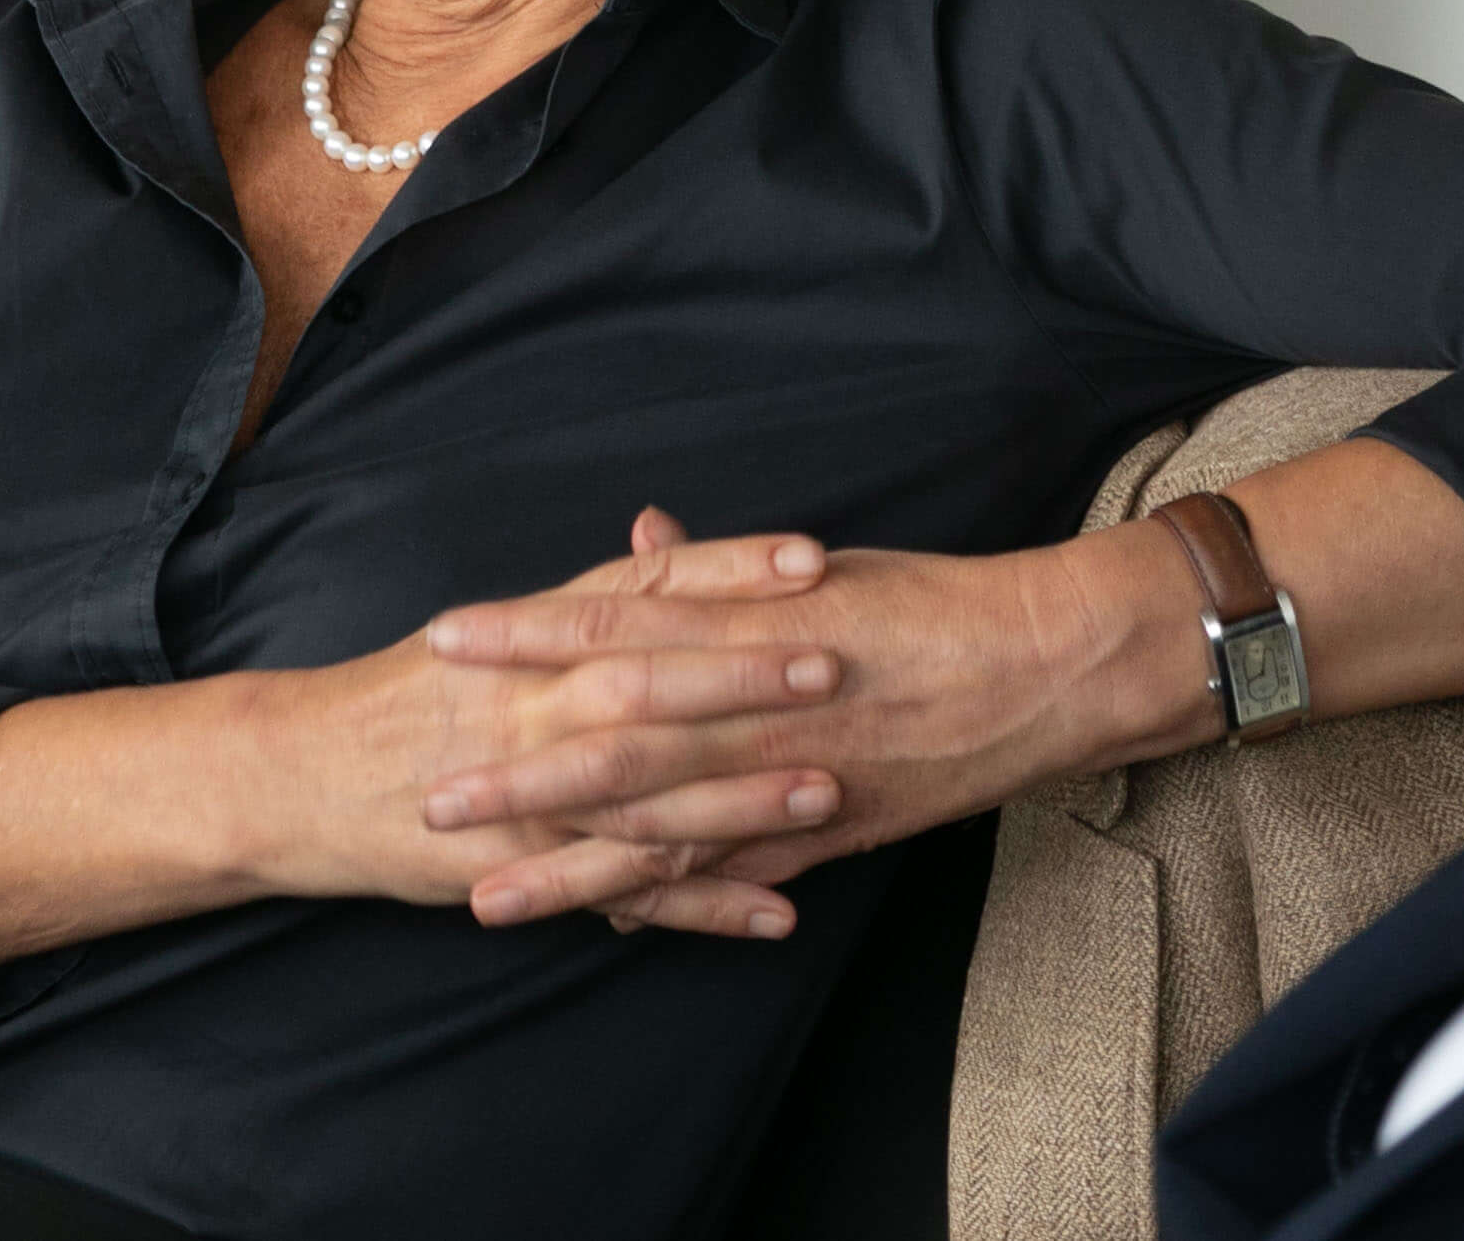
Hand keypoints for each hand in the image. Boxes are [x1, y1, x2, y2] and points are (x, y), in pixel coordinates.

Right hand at [0, 519, 848, 971]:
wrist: (297, 774)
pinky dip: (705, 906)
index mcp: (538, 635)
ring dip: (745, 793)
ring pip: (652, 789)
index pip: (649, 587)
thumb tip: (667, 536)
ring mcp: (530, 786)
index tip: (815, 557)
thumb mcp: (498, 631)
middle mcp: (537, 700)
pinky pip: (627, 890)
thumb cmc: (409, 695)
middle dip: (754, 672)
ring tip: (830, 789)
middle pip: (659, 678)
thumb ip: (592, 596)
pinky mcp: (527, 862)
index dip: (733, 571)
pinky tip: (779, 913)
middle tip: (846, 658)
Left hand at [422, 508, 1210, 928]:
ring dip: (568, 868)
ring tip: (485, 896)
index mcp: (742, 623)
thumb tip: (640, 537)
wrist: (1036, 663)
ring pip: (658, 831)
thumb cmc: (919, 602)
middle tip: (427, 796)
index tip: (442, 639)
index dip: (521, 634)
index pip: (606, 623)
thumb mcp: (809, 566)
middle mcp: (752, 703)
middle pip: (608, 744)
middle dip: (514, 776)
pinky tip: (607, 925)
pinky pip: (730, 877)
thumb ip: (713, 570)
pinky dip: (669, 905)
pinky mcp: (822, 832)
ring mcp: (784, 777)